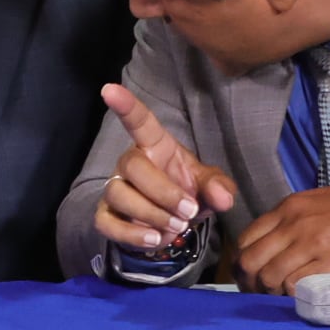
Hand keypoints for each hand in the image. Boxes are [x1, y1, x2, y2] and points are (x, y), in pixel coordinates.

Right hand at [88, 84, 238, 253]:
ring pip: (119, 195)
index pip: (139, 121)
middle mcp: (130, 163)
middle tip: (188, 213)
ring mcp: (116, 189)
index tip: (109, 89)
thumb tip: (222, 198)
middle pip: (132, 166)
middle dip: (163, 192)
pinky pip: (107, 223)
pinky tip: (155, 240)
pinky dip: (132, 235)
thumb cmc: (189, 192)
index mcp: (155, 147)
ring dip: (151, 215)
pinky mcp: (107, 216)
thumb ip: (219, 187)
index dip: (126, 105)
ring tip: (176, 227)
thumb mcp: (210, 186)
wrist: (174, 224)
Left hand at [233, 178, 329, 294]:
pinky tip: (302, 297)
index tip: (247, 276)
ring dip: (271, 293)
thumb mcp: (315, 203)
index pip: (246, 240)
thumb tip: (269, 248)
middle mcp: (296, 225)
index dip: (241, 263)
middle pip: (252, 261)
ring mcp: (314, 244)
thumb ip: (290, 222)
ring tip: (281, 298)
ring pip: (271, 277)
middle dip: (250, 283)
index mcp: (289, 208)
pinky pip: (298, 286)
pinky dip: (294, 296)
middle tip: (259, 293)